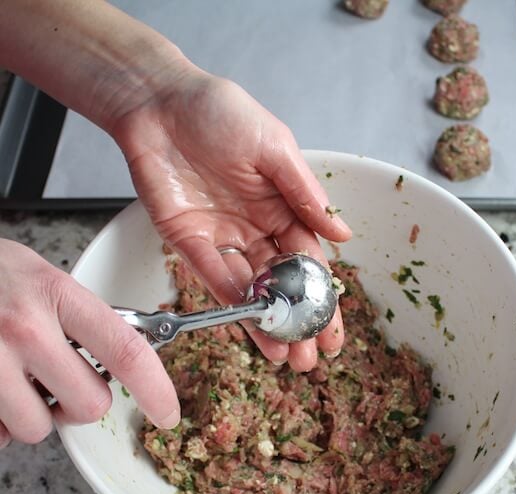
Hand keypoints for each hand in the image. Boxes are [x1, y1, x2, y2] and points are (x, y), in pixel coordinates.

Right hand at [0, 239, 179, 447]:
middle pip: (89, 405)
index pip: (126, 351)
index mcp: (56, 295)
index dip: (156, 389)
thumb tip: (124, 360)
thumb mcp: (42, 278)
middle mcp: (24, 328)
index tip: (168, 412)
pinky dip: (0, 422)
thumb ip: (83, 318)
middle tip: (60, 381)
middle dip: (80, 403)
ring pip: (39, 428)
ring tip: (16, 381)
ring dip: (34, 414)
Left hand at [111, 68, 351, 371]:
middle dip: (297, 322)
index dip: (321, 297)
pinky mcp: (189, 241)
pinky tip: (251, 326)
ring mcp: (223, 238)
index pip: (308, 261)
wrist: (159, 102)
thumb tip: (342, 233)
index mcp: (283, 208)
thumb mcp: (275, 147)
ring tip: (285, 356)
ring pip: (249, 290)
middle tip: (311, 357)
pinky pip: (213, 276)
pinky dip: (231, 302)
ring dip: (265, 324)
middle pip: (281, 285)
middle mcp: (256, 229)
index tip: (333, 328)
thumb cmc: (220, 112)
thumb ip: (306, 194)